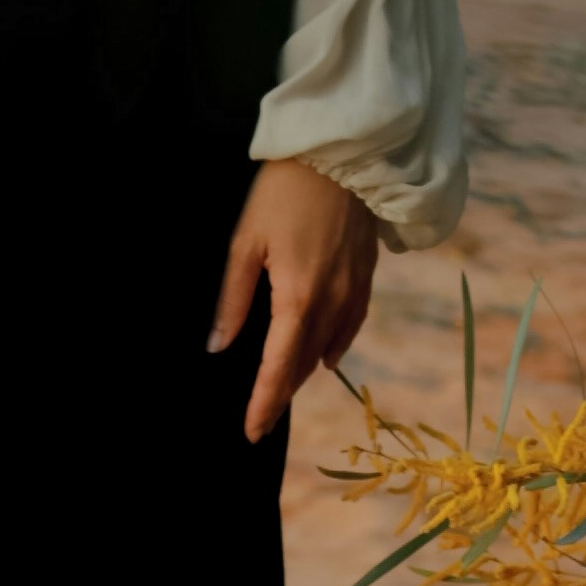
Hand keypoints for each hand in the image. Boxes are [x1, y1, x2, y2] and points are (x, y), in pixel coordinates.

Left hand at [210, 159, 378, 440]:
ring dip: (305, 371)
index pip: (279, 369)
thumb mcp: (246, 241)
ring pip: (329, 348)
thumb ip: (233, 298)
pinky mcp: (368, 275)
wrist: (342, 152)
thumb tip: (218, 346)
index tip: (251, 432)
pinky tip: (326, 356)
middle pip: (305, 364)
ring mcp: (355, 290)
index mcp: (297, 298)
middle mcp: (332, 303)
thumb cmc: (284, 191)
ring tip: (284, 388)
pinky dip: (334, 346)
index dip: (264, 404)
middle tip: (260, 414)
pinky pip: (352, 325)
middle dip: (282, 391)